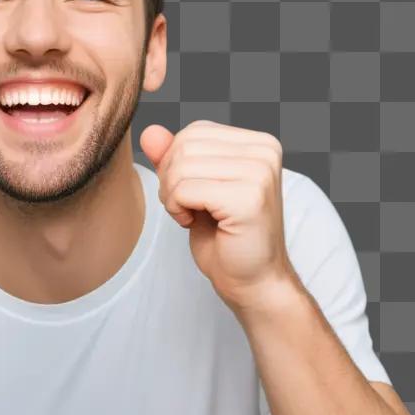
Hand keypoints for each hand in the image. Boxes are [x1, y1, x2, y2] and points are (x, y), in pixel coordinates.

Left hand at [139, 120, 298, 313]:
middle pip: (185, 146)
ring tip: (190, 216)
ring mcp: (260, 172)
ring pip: (182, 166)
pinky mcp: (249, 197)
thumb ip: (173, 158)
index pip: (194, 132)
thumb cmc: (226, 239)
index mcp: (258, 143)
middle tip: (186, 208)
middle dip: (170, 180)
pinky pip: (185, 189)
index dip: (176, 164)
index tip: (190, 195)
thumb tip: (150, 132)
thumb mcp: (193, 189)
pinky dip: (177, 209)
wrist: (252, 282)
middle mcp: (265, 151)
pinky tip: (192, 223)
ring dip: (172, 196)